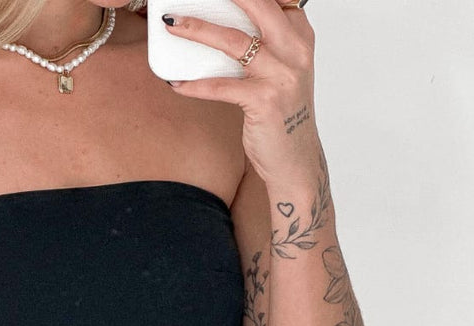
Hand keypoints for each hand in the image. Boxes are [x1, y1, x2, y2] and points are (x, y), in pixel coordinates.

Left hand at [161, 0, 318, 183]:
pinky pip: (220, 87)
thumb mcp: (283, 71)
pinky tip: (176, 83)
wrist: (295, 162)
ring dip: (197, 29)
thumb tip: (222, 23)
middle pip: (257, 6)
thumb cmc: (283, 116)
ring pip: (233, 41)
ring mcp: (281, 75)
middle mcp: (295, 51)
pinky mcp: (264, 102)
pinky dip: (195, 85)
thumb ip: (265, 44)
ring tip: (173, 24)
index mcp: (301, 36)